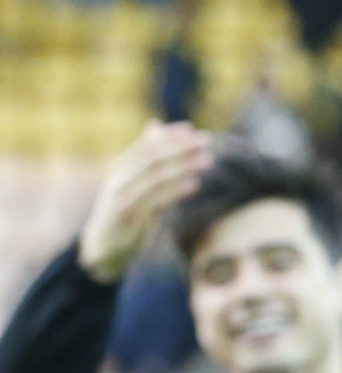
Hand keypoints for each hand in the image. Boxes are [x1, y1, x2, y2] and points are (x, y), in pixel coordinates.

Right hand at [77, 121, 214, 282]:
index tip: (191, 128)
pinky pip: (155, 200)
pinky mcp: (129, 216)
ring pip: (155, 176)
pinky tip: (195, 183)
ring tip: (208, 159)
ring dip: (184, 165)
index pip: (146, 145)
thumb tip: (156, 125)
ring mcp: (122, 197)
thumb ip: (145, 156)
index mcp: (120, 167)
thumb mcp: (131, 179)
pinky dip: (175, 189)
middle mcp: (118, 178)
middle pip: (152, 157)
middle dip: (181, 147)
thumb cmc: (123, 209)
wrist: (102, 246)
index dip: (169, 136)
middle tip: (207, 141)